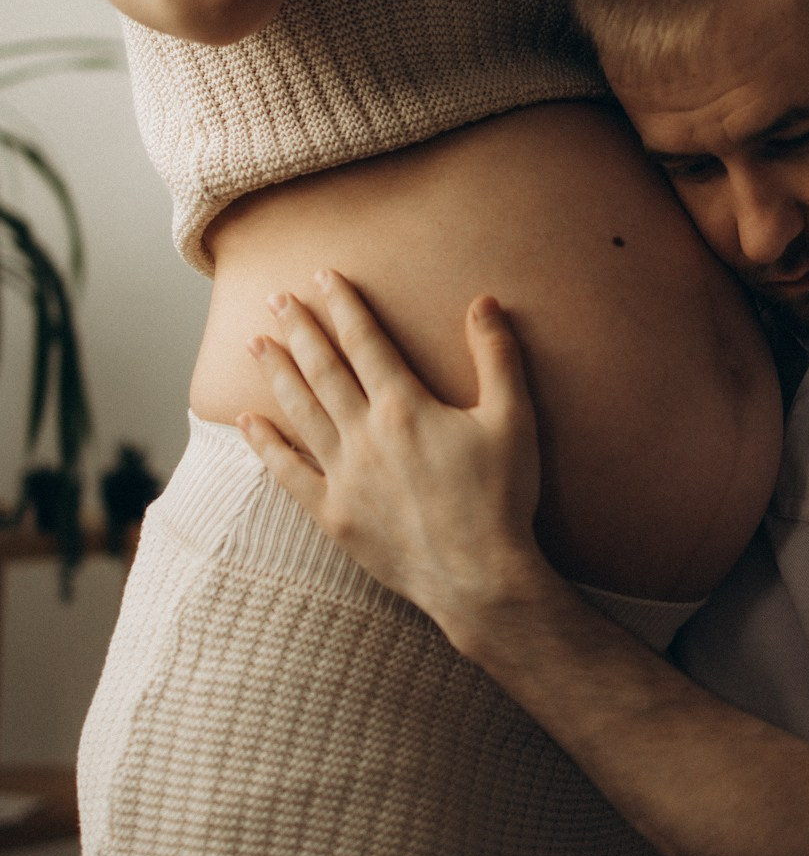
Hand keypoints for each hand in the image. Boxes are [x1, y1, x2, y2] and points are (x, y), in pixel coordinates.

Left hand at [238, 272, 549, 648]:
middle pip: (323, 369)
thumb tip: (483, 302)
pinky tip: (248, 422)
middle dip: (299, 330)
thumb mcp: (514, 420)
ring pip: (300, 412)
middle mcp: (365, 434)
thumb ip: (497, 357)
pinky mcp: (333, 514)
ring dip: (277, 374)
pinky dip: (266, 445)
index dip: (343, 306)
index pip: (366, 342)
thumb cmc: (503, 498)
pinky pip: (289, 472)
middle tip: (275, 299)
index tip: (323, 277)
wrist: (480, 578)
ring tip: (255, 344)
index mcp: (405, 406)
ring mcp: (343, 475)